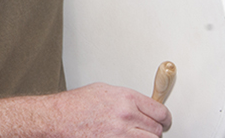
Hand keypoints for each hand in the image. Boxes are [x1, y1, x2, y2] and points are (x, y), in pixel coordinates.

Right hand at [52, 83, 171, 136]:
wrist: (59, 119)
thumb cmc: (77, 105)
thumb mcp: (105, 91)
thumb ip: (128, 99)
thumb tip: (143, 106)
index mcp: (126, 98)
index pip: (160, 112)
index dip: (165, 118)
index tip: (164, 121)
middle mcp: (126, 116)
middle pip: (157, 130)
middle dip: (153, 131)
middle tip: (147, 130)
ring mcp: (120, 135)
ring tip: (135, 135)